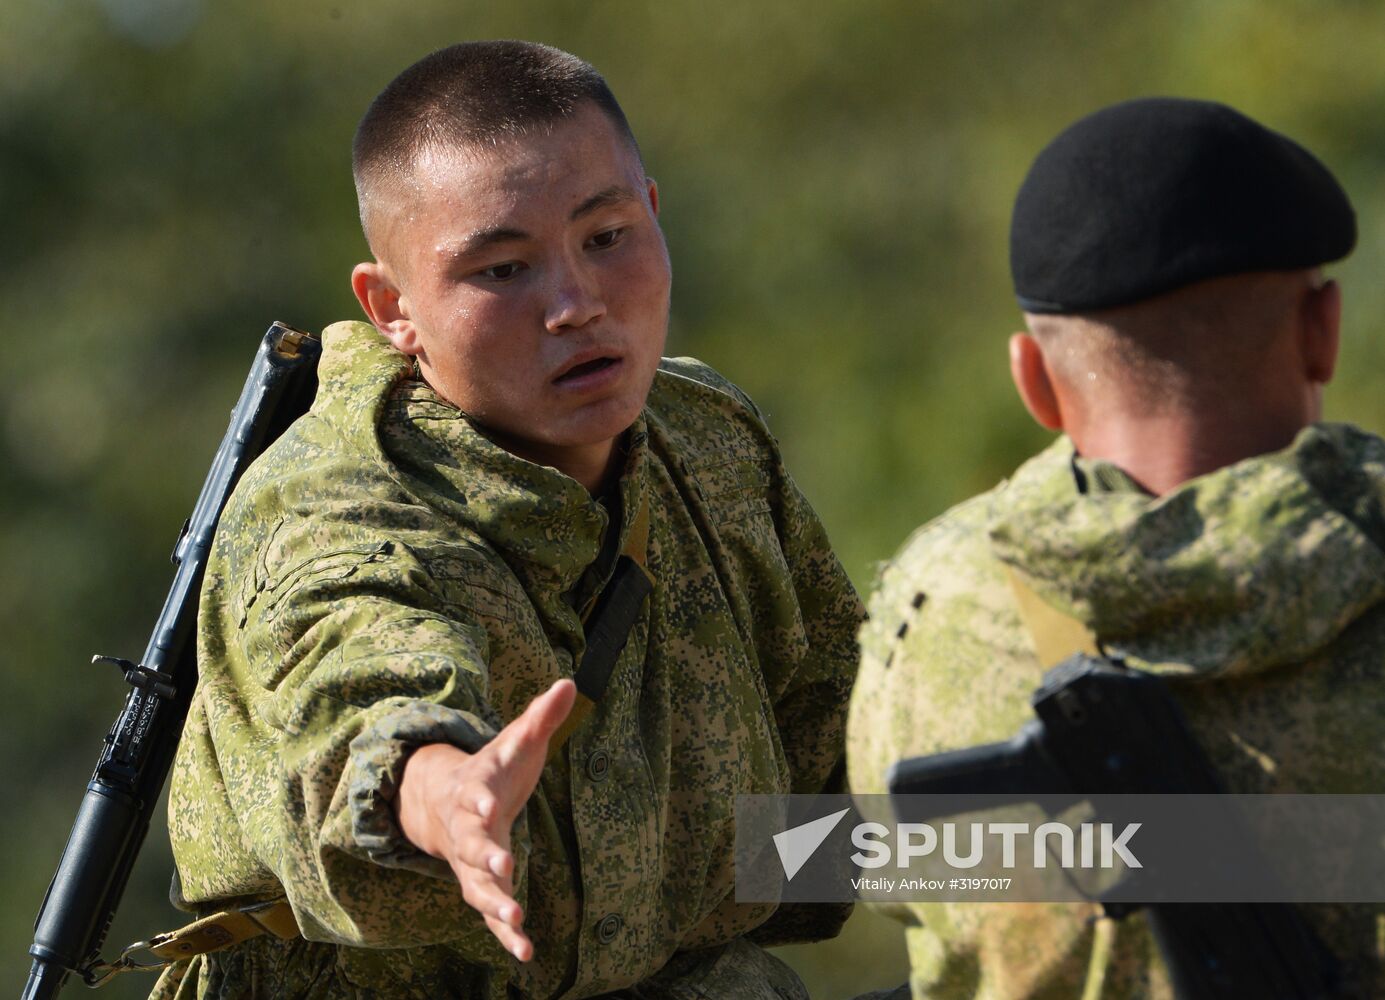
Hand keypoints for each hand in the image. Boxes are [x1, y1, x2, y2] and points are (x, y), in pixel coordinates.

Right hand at [395, 679, 576, 960]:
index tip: (489, 807)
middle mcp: (467, 830)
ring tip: (516, 917)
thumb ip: (541, 717)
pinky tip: (526, 952)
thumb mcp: (516, 740)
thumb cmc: (493, 769)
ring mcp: (471, 861)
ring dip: (495, 902)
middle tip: (504, 867)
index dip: (481, 801)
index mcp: (475, 790)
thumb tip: (569, 683)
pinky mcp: (482, 885)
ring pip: (477, 885)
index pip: (475, 794)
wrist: (448, 801)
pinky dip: (505, 932)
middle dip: (486, 857)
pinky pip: (490, 912)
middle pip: (471, 845)